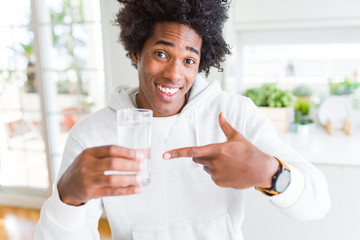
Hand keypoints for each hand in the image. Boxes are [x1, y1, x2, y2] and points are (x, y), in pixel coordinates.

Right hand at [57, 145, 144, 205]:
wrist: (66, 187)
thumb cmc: (86, 169)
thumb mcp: (94, 157)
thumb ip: (115, 154)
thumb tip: (144, 152)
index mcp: (89, 153)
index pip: (111, 149)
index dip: (127, 152)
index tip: (140, 155)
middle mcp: (87, 165)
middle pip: (112, 163)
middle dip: (130, 165)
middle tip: (142, 166)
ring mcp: (88, 180)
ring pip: (112, 179)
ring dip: (129, 178)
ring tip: (140, 177)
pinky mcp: (91, 193)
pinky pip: (112, 192)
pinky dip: (127, 190)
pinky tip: (137, 189)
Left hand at [163, 113, 278, 188]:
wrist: (261, 170)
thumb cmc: (249, 151)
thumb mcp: (237, 137)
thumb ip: (225, 126)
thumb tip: (220, 114)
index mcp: (216, 149)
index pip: (192, 152)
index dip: (177, 153)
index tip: (165, 156)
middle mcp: (214, 162)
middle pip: (197, 159)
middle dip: (202, 155)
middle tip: (217, 153)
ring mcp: (216, 174)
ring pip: (205, 167)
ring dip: (211, 164)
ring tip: (228, 162)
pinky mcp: (219, 182)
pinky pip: (212, 176)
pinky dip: (217, 173)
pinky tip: (230, 170)